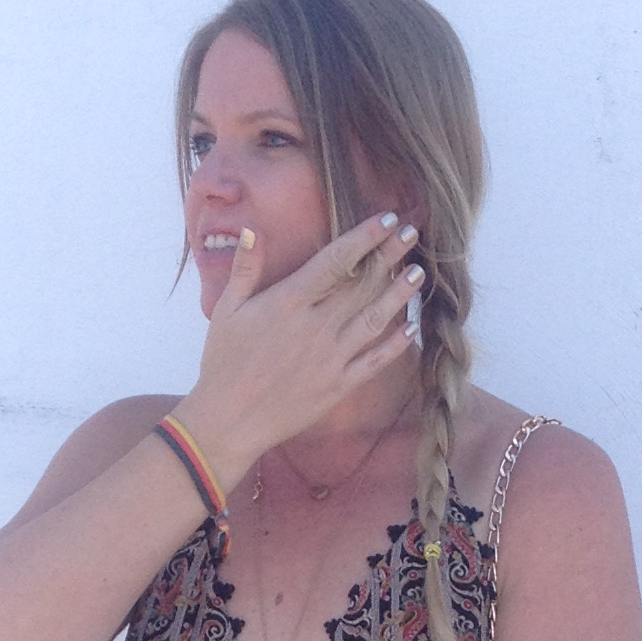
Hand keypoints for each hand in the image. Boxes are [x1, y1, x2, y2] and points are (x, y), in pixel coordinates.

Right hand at [184, 215, 425, 488]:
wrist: (230, 421)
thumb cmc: (223, 363)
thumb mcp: (226, 310)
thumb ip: (245, 268)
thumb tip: (255, 229)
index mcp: (289, 302)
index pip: (336, 260)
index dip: (365, 237)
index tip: (386, 219)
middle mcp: (316, 327)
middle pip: (362, 284)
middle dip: (389, 256)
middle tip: (412, 233)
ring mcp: (331, 358)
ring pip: (374, 318)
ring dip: (399, 294)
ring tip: (418, 272)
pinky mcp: (338, 386)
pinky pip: (374, 362)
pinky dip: (395, 345)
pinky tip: (411, 327)